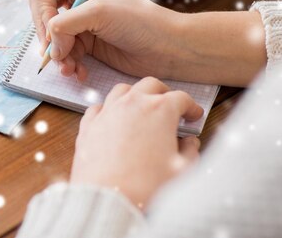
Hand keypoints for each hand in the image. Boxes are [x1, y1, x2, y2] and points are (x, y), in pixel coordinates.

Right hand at [30, 0, 179, 80]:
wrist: (168, 48)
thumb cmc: (140, 22)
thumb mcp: (98, 13)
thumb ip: (65, 25)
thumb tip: (50, 47)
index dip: (42, 14)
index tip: (53, 33)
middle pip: (42, 18)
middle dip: (50, 40)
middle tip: (60, 56)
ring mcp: (80, 22)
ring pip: (52, 41)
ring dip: (59, 58)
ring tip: (71, 69)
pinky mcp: (86, 43)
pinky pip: (64, 55)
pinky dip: (69, 65)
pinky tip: (80, 72)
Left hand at [70, 77, 203, 207]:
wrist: (107, 198)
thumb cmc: (146, 185)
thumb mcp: (181, 171)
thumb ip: (191, 152)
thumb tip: (190, 142)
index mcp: (159, 110)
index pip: (181, 98)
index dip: (191, 106)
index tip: (193, 116)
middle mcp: (132, 104)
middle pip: (151, 85)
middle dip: (164, 93)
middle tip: (170, 107)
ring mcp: (107, 112)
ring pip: (122, 90)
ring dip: (135, 95)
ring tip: (141, 109)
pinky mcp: (89, 125)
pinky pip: (98, 107)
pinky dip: (108, 109)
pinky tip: (113, 119)